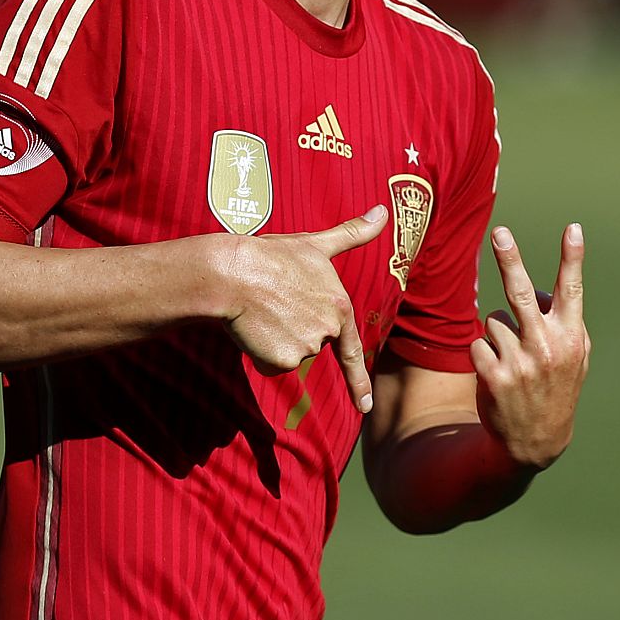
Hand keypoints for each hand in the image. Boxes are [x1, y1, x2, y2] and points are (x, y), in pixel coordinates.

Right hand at [215, 205, 387, 412]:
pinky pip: (269, 364)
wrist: (235, 271)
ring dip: (274, 339)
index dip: (358, 381)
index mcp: (340, 305)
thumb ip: (352, 233)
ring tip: (262, 311)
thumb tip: (383, 212)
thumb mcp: (315, 244)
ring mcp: (308, 346)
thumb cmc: (272, 256)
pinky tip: (253, 328)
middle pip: (309, 344)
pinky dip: (259, 351)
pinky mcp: (284, 361)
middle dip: (290, 329)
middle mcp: (329, 329)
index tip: (366, 408)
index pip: (350, 350)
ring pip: (287, 354)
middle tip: (274, 304)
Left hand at [470, 222, 590, 467]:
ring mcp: (520, 362)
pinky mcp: (494, 376)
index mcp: (571, 337)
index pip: (572, 290)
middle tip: (499, 232)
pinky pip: (478, 342)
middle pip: (521, 292)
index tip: (572, 229)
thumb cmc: (556, 386)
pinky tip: (496, 372)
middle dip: (510, 259)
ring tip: (512, 358)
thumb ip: (562, 322)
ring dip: (498, 332)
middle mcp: (547, 346)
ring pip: (494, 319)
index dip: (572, 258)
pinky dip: (483, 352)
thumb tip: (533, 291)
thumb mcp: (575, 357)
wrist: (535, 441)